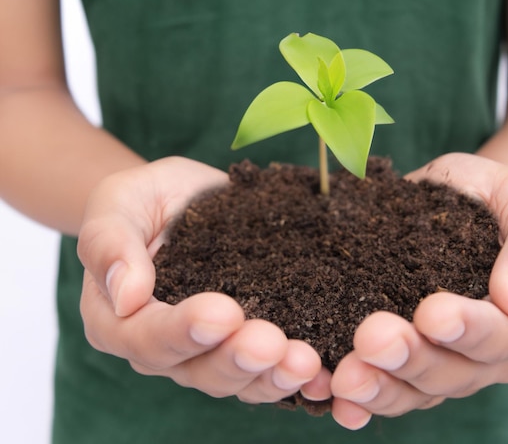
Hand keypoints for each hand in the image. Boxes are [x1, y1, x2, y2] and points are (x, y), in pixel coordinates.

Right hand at [77, 157, 328, 403]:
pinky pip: (268, 371)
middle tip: (273, 344)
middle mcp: (164, 348)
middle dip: (238, 358)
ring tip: (307, 362)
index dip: (185, 332)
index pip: (147, 338)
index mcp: (120, 321)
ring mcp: (208, 352)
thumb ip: (109, 243)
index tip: (224, 313)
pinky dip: (296, 377)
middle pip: (198, 369)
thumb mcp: (118, 204)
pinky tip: (325, 373)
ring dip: (273, 375)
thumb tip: (125, 294)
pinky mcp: (244, 345)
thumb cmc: (143, 201)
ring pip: (239, 379)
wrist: (181, 200)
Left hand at [329, 153, 507, 428]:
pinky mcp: (413, 365)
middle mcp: (497, 354)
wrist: (458, 198)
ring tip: (345, 376)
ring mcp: (453, 364)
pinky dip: (362, 399)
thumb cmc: (496, 197)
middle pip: (458, 372)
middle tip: (372, 340)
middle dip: (414, 358)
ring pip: (420, 390)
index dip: (471, 330)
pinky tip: (335, 398)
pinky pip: (391, 389)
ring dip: (381, 386)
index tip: (431, 314)